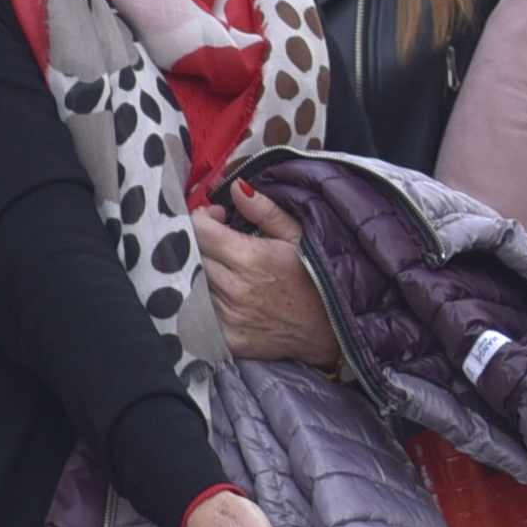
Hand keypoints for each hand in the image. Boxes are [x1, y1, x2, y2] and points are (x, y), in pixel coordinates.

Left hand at [199, 190, 341, 363]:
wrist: (334, 329)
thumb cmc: (319, 277)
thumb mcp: (299, 236)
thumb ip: (265, 210)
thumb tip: (236, 188)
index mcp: (252, 258)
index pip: (200, 231)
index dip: (202, 217)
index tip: (217, 217)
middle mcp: (236, 289)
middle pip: (193, 256)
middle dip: (200, 241)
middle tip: (220, 240)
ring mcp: (230, 318)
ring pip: (194, 284)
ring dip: (202, 270)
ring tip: (225, 267)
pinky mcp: (229, 339)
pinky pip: (201, 314)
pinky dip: (205, 300)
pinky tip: (226, 294)